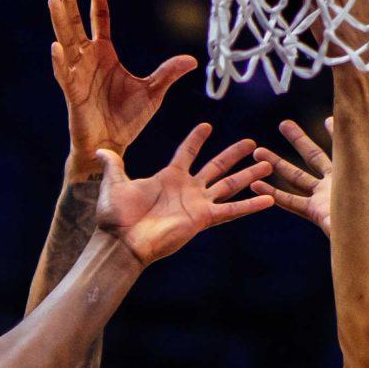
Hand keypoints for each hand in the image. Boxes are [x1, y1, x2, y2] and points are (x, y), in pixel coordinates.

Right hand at [50, 0, 195, 173]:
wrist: (112, 146)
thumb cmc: (128, 120)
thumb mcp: (154, 92)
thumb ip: (168, 73)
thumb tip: (192, 60)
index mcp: (105, 53)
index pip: (99, 16)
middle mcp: (88, 59)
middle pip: (76, 22)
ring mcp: (78, 75)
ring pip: (66, 42)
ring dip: (59, 22)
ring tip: (52, 0)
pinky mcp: (73, 94)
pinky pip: (64, 74)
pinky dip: (59, 61)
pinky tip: (56, 46)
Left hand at [96, 124, 271, 266]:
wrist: (122, 242)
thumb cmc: (116, 216)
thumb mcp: (115, 183)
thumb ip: (113, 165)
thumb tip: (98, 150)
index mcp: (169, 177)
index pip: (187, 153)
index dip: (196, 139)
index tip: (206, 125)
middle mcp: (187, 188)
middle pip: (216, 166)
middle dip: (234, 154)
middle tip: (252, 143)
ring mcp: (197, 203)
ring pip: (229, 185)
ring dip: (248, 175)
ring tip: (268, 164)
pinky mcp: (203, 218)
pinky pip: (231, 210)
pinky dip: (250, 205)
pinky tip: (269, 199)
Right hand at [264, 113, 368, 237]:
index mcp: (355, 170)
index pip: (342, 145)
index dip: (335, 130)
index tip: (326, 116)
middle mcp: (336, 182)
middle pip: (312, 155)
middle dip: (297, 140)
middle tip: (282, 123)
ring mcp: (324, 197)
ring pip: (295, 176)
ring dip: (277, 163)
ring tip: (258, 150)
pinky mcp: (315, 212)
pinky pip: (289, 202)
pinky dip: (271, 194)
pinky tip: (255, 184)